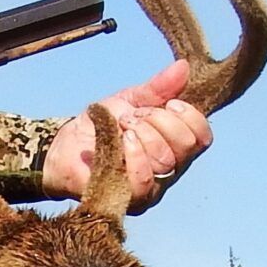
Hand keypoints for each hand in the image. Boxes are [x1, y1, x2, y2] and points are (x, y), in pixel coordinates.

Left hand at [40, 59, 212, 209]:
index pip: (202, 136)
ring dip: (143, 134)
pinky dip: (135, 155)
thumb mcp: (131, 99)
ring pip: (165, 161)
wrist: (64, 147)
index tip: (168, 102)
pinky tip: (122, 141)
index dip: (189, 116)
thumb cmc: (102, 126)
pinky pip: (144, 181)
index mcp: (176, 146)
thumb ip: (158, 87)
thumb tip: (183, 67)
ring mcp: (153, 188)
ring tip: (122, 126)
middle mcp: (171, 170)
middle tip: (133, 116)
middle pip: (186, 145)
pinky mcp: (131, 200)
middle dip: (160, 121)